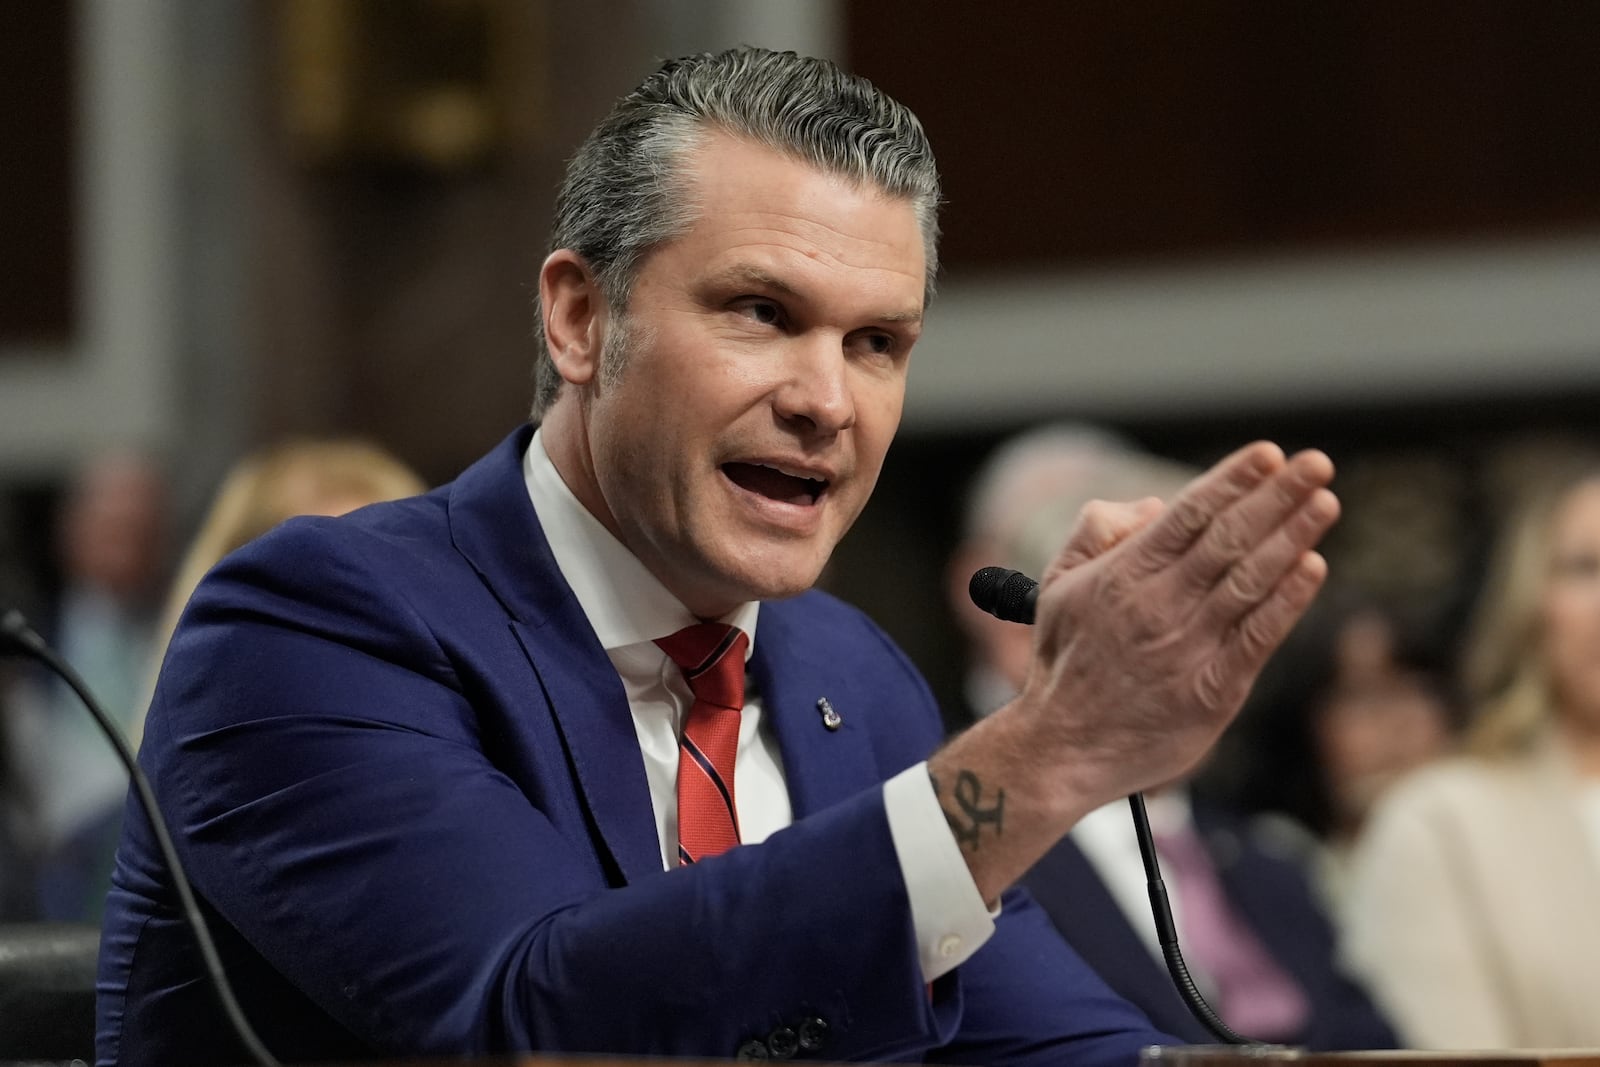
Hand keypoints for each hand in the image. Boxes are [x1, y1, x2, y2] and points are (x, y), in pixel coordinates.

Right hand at [929, 442, 1336, 903]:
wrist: (1063, 747)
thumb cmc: (1066, 662)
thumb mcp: (1057, 586)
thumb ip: (1096, 533)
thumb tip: (1153, 506)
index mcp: (1122, 576)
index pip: (1188, 514)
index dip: (1232, 480)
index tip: (1268, 453)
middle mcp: (1159, 606)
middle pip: (1229, 538)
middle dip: (1277, 495)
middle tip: (1315, 463)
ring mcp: (1188, 649)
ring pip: (1250, 581)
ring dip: (1292, 538)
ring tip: (1324, 502)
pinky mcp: (1212, 691)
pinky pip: (1258, 637)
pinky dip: (1288, 600)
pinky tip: (1312, 568)